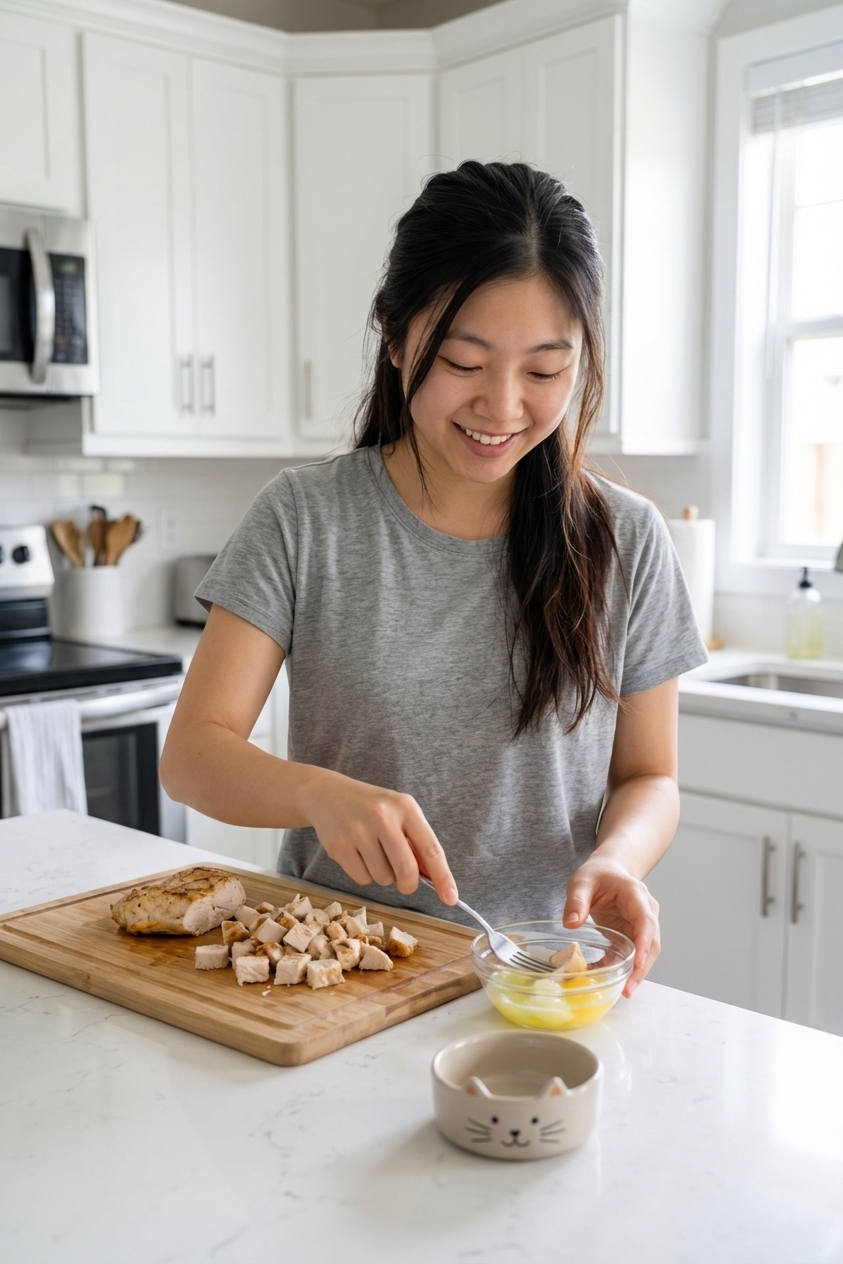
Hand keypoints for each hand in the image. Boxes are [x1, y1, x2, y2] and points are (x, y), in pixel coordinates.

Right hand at [296, 767, 457, 905]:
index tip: (451, 898)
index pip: (430, 848)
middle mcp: (382, 817)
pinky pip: (362, 879)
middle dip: (408, 884)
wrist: (328, 794)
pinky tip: (357, 854)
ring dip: (383, 875)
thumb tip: (434, 879)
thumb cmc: (372, 808)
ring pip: (383, 878)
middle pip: (406, 870)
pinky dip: (364, 875)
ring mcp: (358, 831)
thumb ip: (416, 843)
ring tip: (373, 853)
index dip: (443, 876)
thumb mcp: (399, 814)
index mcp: (405, 807)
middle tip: (404, 882)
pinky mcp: (338, 846)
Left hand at [562, 855, 659, 996]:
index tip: (637, 964)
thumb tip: (570, 924)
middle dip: (642, 968)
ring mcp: (641, 926)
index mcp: (636, 896)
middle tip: (628, 989)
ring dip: (635, 973)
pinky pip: (630, 955)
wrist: (609, 871)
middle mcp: (646, 912)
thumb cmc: (599, 873)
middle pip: (651, 943)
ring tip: (622, 991)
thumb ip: (577, 900)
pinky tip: (606, 977)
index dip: (644, 943)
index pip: (645, 921)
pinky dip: (620, 968)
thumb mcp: (582, 880)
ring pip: (645, 953)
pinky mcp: (632, 936)